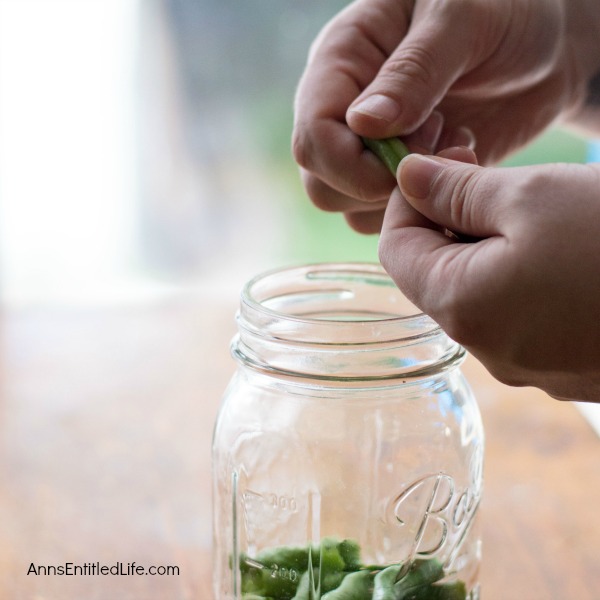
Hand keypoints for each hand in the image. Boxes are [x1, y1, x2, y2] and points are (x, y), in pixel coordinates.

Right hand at [292, 0, 599, 232]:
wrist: (550, 45)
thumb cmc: (507, 8)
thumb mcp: (463, 19)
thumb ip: (413, 71)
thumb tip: (363, 124)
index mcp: (342, 61)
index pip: (313, 136)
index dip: (352, 165)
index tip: (412, 157)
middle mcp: (345, 110)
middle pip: (321, 183)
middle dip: (380, 185)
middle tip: (439, 145)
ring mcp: (370, 148)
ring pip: (350, 208)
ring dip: (404, 198)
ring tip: (454, 148)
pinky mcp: (400, 175)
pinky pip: (387, 218)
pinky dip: (423, 208)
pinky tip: (458, 163)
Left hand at [379, 155, 599, 401]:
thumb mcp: (532, 196)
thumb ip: (456, 191)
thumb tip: (408, 178)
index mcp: (462, 308)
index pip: (395, 250)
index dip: (406, 201)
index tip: (439, 162)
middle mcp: (486, 348)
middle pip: (434, 273)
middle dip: (447, 219)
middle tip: (482, 173)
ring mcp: (530, 364)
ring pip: (479, 293)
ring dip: (485, 244)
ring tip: (526, 203)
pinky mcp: (567, 365)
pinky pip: (520, 315)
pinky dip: (521, 274)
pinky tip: (558, 245)